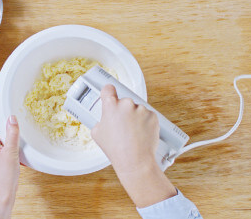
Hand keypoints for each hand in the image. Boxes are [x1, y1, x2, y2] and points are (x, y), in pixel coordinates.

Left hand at [0, 117, 19, 218]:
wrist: (3, 195)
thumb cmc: (4, 177)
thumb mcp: (11, 151)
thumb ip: (12, 133)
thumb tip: (11, 118)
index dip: (0, 122)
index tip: (11, 125)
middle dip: (7, 133)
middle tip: (15, 140)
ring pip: (0, 141)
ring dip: (9, 143)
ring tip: (15, 151)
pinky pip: (2, 149)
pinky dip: (9, 150)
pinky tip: (15, 157)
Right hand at [91, 85, 176, 207]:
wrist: (135, 160)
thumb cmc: (115, 149)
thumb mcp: (97, 133)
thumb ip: (101, 120)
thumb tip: (106, 119)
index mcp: (111, 106)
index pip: (108, 89)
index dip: (108, 92)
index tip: (110, 94)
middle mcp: (127, 104)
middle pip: (124, 102)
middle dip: (123, 111)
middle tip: (122, 126)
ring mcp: (141, 109)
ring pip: (137, 110)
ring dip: (135, 117)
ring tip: (133, 133)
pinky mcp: (153, 116)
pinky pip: (147, 116)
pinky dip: (145, 123)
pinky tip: (141, 134)